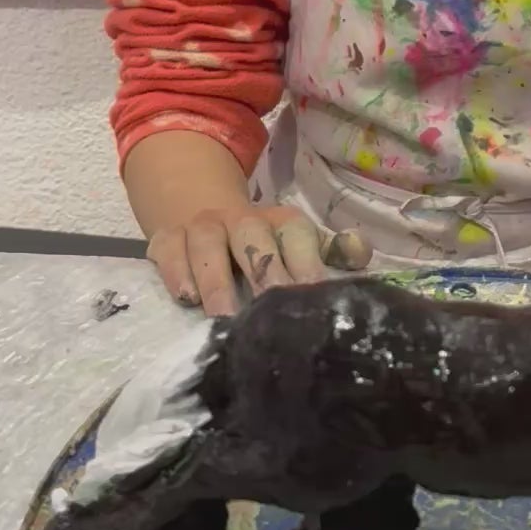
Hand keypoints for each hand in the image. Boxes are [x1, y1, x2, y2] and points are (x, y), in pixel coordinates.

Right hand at [148, 203, 370, 316]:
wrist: (201, 213)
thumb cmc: (262, 247)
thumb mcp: (298, 247)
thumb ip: (332, 253)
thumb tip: (362, 254)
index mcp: (280, 221)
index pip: (296, 233)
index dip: (305, 262)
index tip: (312, 295)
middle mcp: (241, 219)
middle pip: (251, 234)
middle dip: (262, 269)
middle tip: (269, 308)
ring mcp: (202, 227)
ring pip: (207, 244)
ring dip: (216, 280)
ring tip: (223, 316)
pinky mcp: (167, 239)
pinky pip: (169, 251)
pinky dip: (176, 272)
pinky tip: (185, 298)